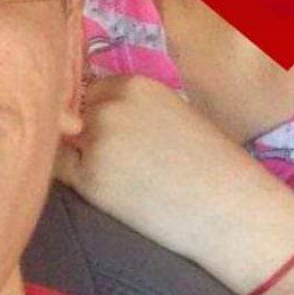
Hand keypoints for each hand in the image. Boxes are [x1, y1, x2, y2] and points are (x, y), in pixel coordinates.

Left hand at [54, 74, 293, 291]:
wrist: (233, 210)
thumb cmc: (214, 168)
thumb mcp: (173, 116)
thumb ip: (132, 111)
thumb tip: (85, 119)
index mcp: (135, 84)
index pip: (90, 92)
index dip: (95, 115)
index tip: (113, 138)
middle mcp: (110, 105)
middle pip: (70, 115)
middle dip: (82, 137)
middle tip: (117, 166)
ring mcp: (97, 141)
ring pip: (62, 144)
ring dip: (75, 160)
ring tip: (117, 182)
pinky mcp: (90, 179)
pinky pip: (60, 174)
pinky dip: (72, 182)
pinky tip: (106, 195)